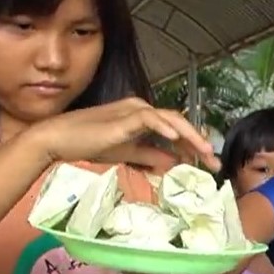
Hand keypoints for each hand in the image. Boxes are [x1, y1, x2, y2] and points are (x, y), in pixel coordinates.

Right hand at [22, 97, 219, 172]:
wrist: (58, 140)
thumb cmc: (89, 144)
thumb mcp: (127, 154)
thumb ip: (150, 157)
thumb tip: (172, 164)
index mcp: (143, 117)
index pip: (176, 130)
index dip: (194, 146)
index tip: (208, 165)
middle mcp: (141, 108)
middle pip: (179, 122)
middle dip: (199, 142)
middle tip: (214, 162)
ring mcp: (132, 111)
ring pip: (170, 118)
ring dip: (190, 135)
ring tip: (205, 152)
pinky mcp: (122, 117)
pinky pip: (148, 118)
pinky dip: (164, 127)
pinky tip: (176, 138)